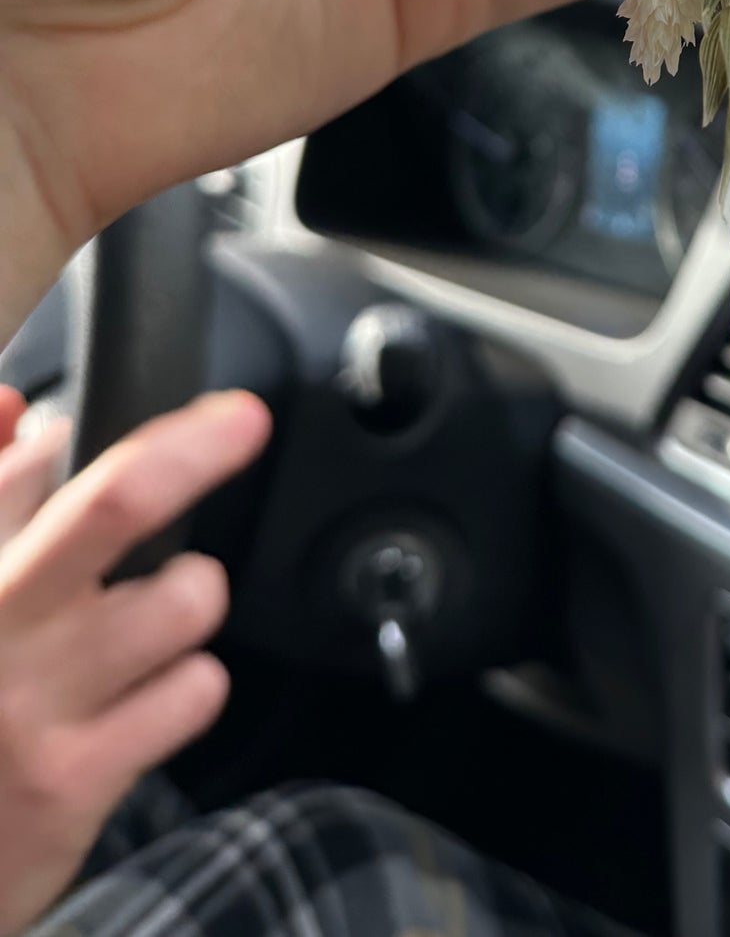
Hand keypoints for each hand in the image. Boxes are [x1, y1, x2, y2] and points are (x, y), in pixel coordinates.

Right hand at [0, 387, 270, 936]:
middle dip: (196, 451)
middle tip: (243, 425)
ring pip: (183, 603)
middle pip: (115, 504)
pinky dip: (186, 686)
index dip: (153, 432)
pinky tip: (141, 699)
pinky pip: (192, 692)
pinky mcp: (72, 782)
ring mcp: (33, 707)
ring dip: (189, 600)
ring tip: (146, 621)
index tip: (223, 413)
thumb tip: (18, 410)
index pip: (49, 465)